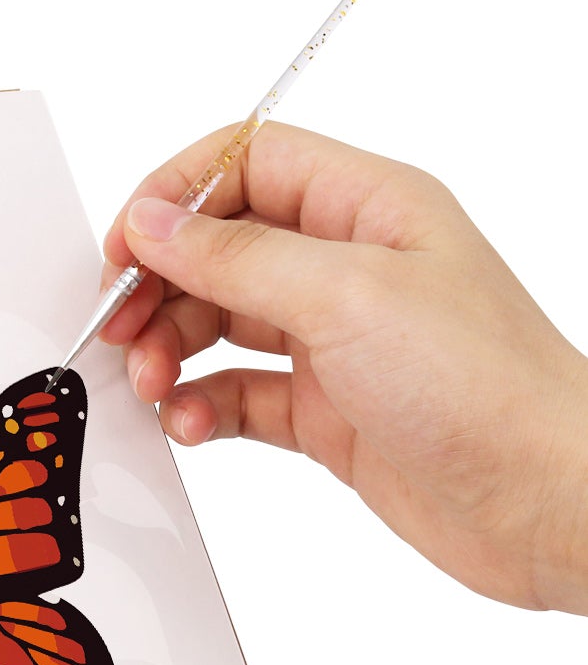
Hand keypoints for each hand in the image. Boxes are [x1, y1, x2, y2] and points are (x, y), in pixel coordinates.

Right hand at [98, 122, 587, 613]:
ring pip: (220, 325)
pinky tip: (192, 423)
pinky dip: (201, 407)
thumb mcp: (347, 297)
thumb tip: (154, 222)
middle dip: (162, 287)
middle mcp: (348, 267)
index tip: (125, 248)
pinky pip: (237, 395)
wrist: (543, 501)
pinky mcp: (326, 412)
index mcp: (368, 207)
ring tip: (156, 385)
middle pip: (219, 249)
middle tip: (122, 329)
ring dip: (172, 351)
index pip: (247, 163)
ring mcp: (335, 342)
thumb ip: (236, 257)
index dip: (176, 196)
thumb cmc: (484, 388)